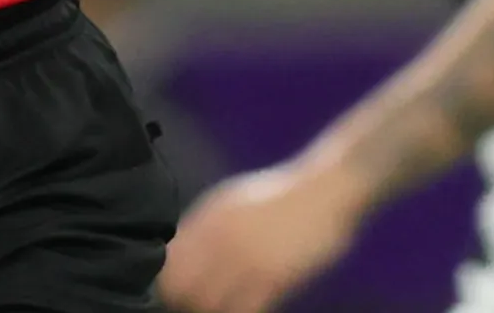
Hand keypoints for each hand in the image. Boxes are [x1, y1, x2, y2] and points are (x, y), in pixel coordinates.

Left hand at [159, 160, 364, 312]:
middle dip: (188, 302)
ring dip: (215, 310)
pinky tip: (249, 306)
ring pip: (211, 305)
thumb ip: (204, 229)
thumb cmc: (278, 198)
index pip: (170, 266)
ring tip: (227, 306)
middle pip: (184, 291)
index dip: (170, 285)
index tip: (179, 292)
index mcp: (206, 221)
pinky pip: (245, 309)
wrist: (324, 192)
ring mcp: (246, 260)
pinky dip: (241, 312)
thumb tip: (178, 255)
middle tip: (200, 305)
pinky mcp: (274, 278)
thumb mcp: (230, 204)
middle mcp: (219, 241)